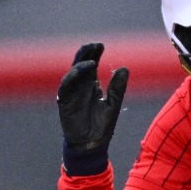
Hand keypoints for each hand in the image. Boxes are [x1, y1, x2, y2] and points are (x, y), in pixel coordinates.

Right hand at [57, 41, 128, 175]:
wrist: (91, 144)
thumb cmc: (102, 126)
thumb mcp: (114, 104)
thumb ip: (117, 87)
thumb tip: (125, 68)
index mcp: (91, 85)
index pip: (91, 64)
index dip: (95, 54)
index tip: (101, 45)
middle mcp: (80, 86)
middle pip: (81, 64)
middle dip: (86, 53)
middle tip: (94, 45)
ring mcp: (72, 93)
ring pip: (72, 73)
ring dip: (80, 63)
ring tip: (91, 59)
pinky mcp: (65, 101)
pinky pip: (66, 86)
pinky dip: (72, 77)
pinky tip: (81, 71)